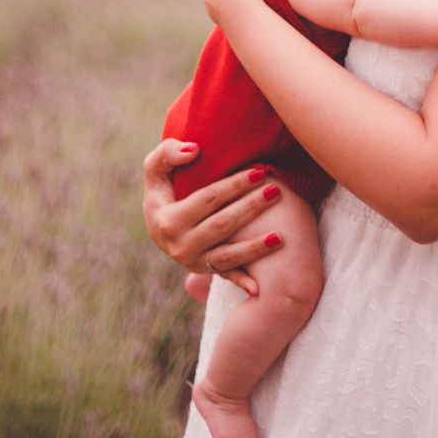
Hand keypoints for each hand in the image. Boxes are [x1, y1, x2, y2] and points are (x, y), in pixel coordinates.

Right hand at [142, 140, 283, 297]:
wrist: (158, 223)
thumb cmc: (163, 188)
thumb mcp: (156, 168)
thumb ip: (168, 153)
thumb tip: (195, 150)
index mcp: (169, 219)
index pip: (209, 199)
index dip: (235, 184)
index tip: (260, 171)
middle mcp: (180, 246)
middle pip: (223, 225)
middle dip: (251, 208)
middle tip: (277, 191)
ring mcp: (193, 262)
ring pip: (228, 256)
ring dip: (255, 248)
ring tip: (281, 236)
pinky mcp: (204, 271)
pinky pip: (226, 277)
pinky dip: (242, 283)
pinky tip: (260, 288)